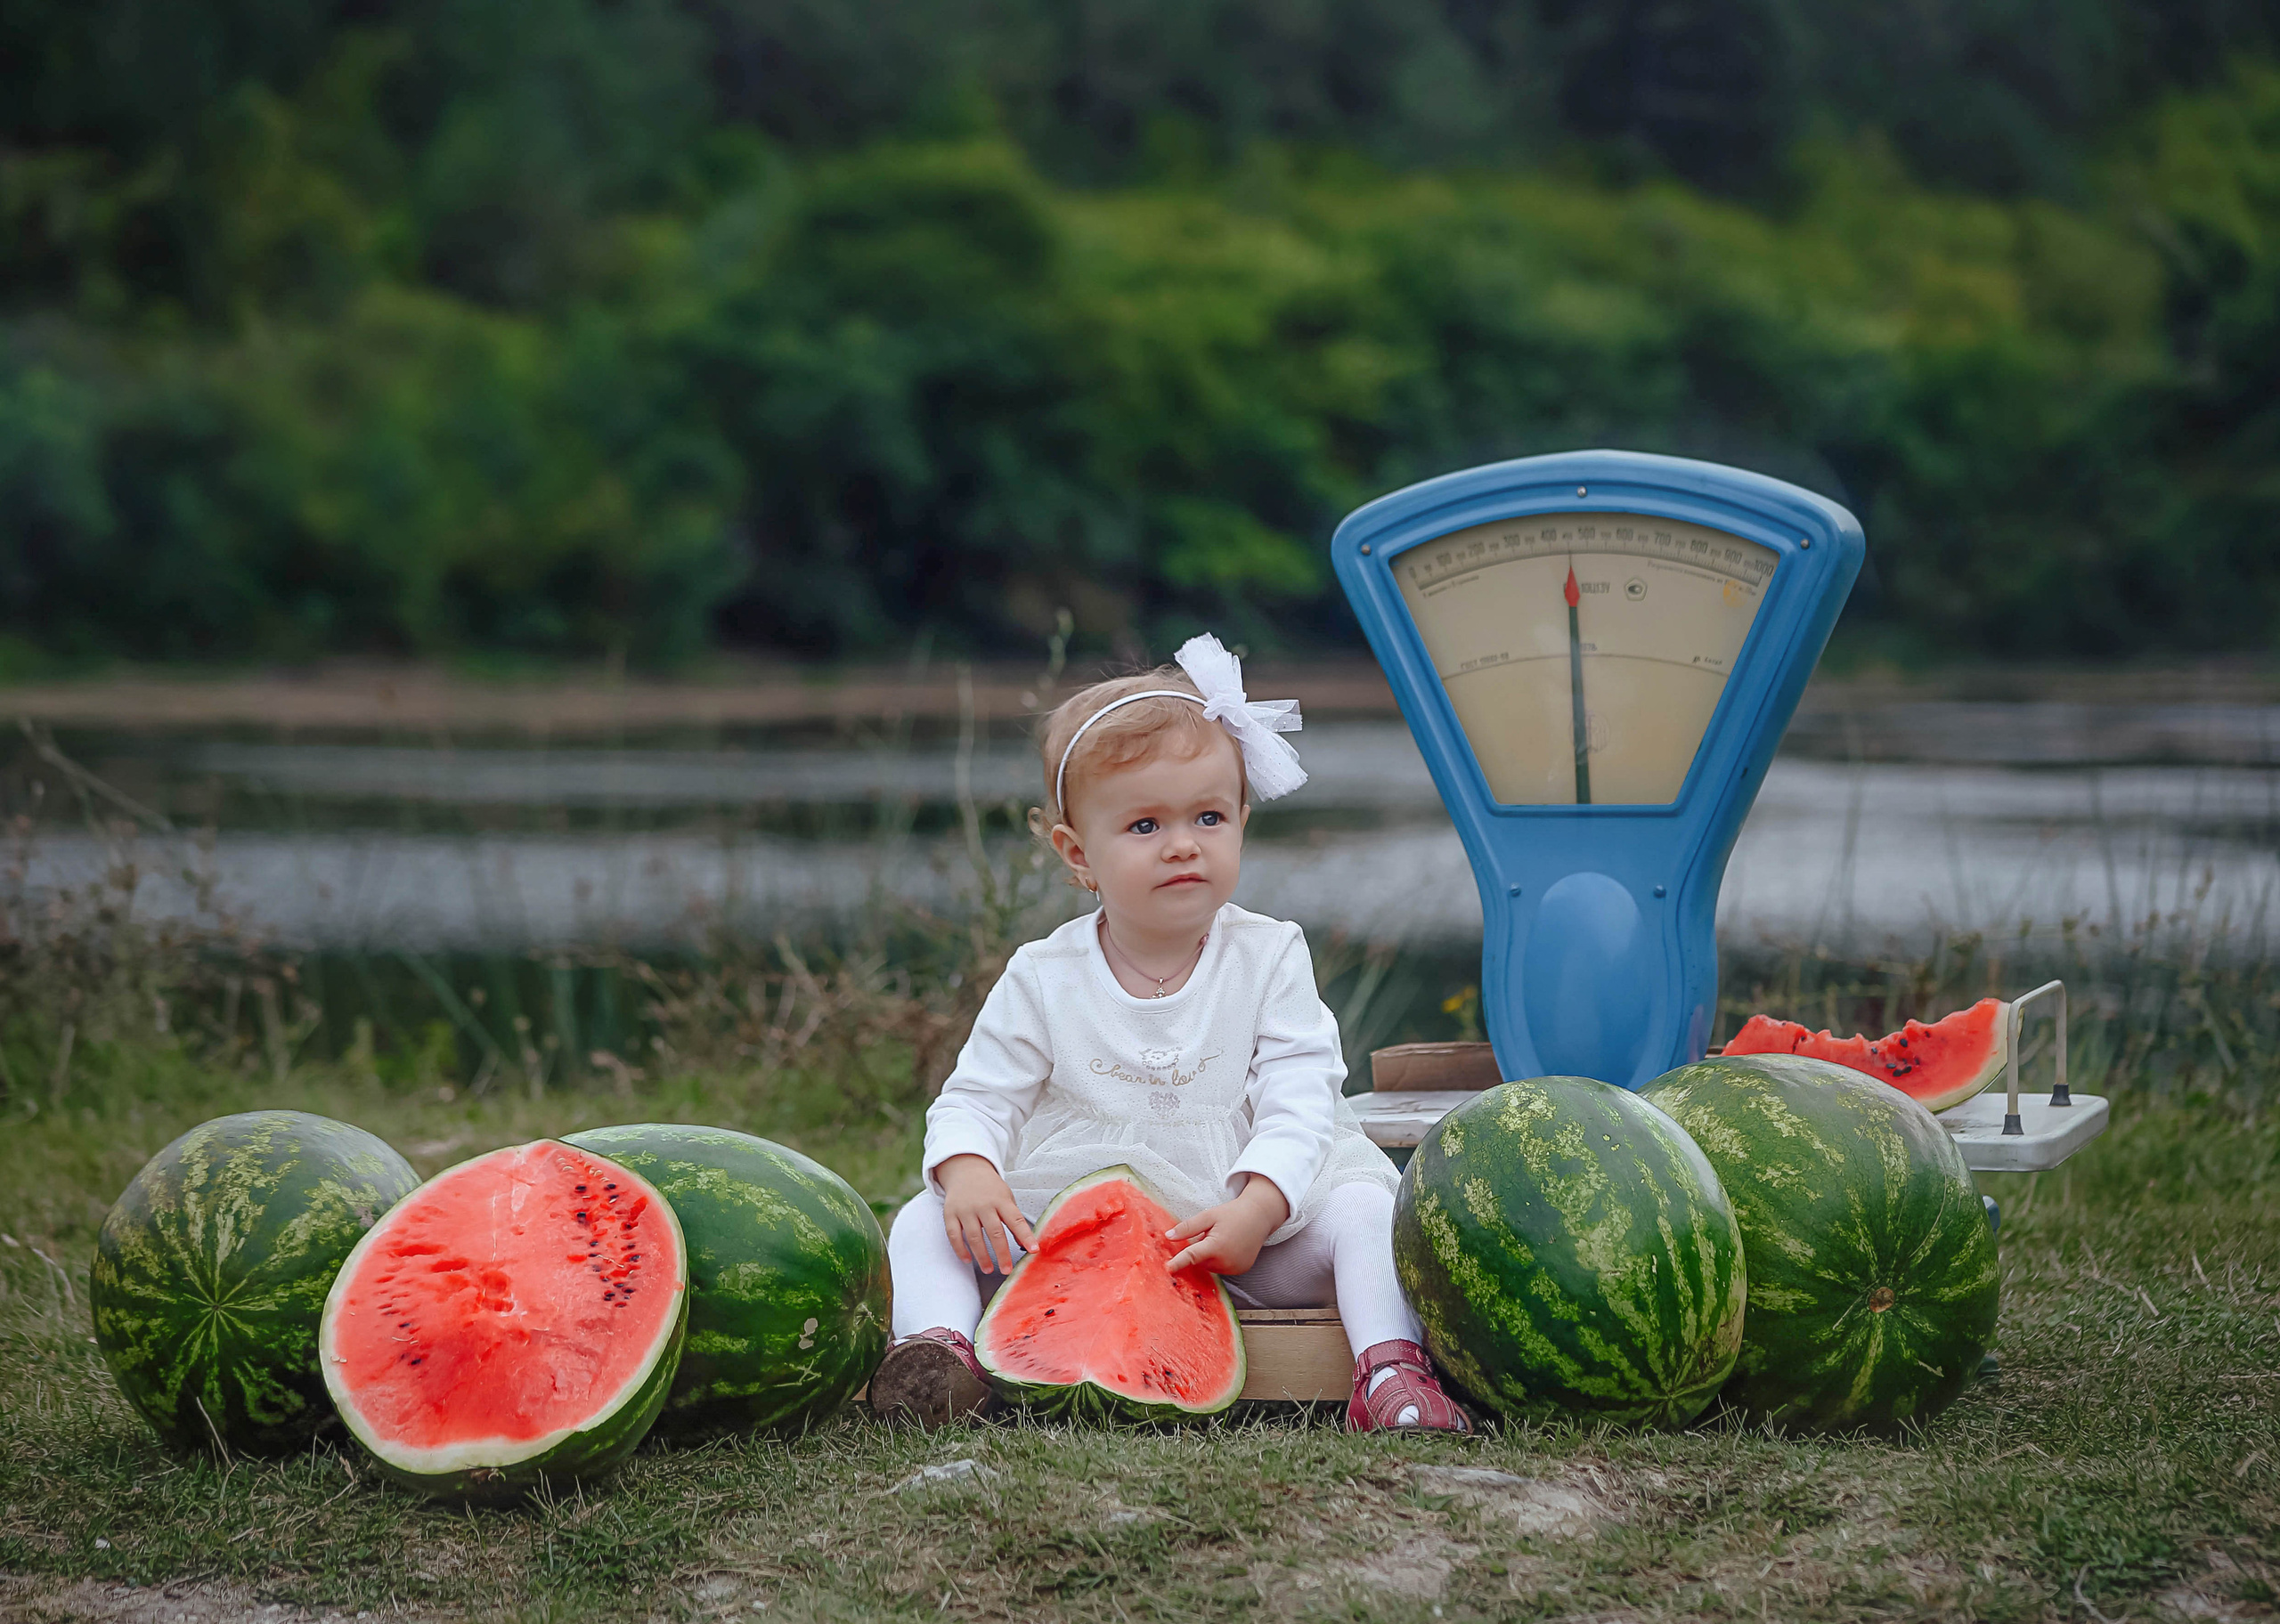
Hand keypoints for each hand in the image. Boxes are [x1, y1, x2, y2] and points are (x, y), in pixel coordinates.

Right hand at [937, 1154, 1035, 1273]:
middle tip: (1007, 1270)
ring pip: (973, 1237)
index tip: (1034, 1250)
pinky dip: (960, 1250)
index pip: (1016, 1220)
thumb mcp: (1006, 1198)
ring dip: (982, 1256)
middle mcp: (983, 1204)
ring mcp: (965, 1209)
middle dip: (1002, 1253)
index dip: (1026, 1235)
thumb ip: (1014, 1220)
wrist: (966, 1170)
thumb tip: (1024, 1244)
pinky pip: (954, 1235)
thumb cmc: (990, 1188)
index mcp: (1001, 1200)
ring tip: (989, 1269)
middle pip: (994, 1232)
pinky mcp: (950, 1213)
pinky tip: (968, 1260)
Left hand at [1164, 1174, 1290, 1275]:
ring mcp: (1235, 1268)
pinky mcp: (1241, 1270)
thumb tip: (1169, 1236)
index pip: (1192, 1256)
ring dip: (1209, 1256)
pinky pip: (1221, 1268)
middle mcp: (1226, 1261)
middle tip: (1210, 1234)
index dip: (1178, 1263)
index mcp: (1216, 1246)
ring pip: (1210, 1266)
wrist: (1259, 1216)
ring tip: (1222, 1238)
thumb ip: (1188, 1227)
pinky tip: (1228, 1246)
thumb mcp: (1209, 1216)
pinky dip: (1219, 1260)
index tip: (1167, 1270)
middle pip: (1200, 1262)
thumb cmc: (1233, 1214)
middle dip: (1199, 1250)